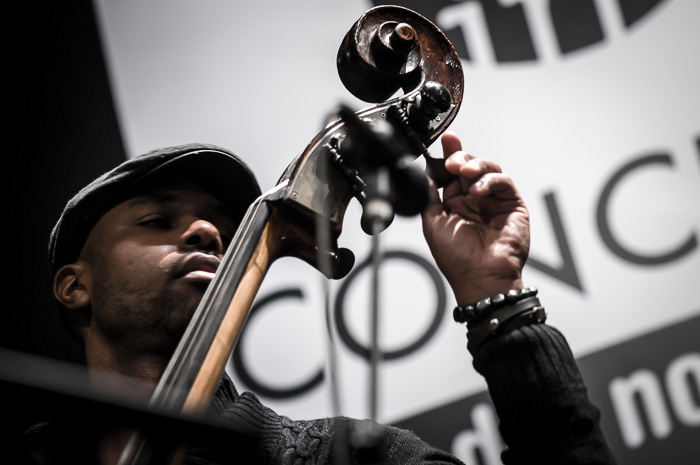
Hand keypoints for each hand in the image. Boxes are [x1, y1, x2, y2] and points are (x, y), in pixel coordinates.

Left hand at [421, 132, 529, 304]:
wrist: (480, 277)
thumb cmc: (456, 258)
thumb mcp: (433, 224)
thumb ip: (429, 198)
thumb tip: (423, 176)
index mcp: (455, 203)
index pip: (452, 172)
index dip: (449, 153)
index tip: (446, 139)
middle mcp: (475, 199)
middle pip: (470, 165)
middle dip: (460, 156)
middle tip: (452, 161)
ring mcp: (494, 201)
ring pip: (488, 169)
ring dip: (475, 165)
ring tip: (464, 172)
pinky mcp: (512, 205)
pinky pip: (503, 182)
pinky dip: (490, 181)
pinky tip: (477, 192)